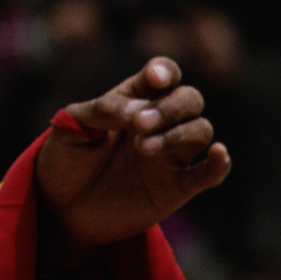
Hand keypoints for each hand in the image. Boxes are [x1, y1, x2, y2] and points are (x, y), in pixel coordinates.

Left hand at [36, 57, 229, 266]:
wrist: (61, 207)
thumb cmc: (65, 160)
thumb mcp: (71, 128)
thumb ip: (103, 110)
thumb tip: (139, 110)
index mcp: (131, 100)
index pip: (162, 75)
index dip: (164, 71)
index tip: (154, 80)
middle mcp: (158, 123)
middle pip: (189, 99)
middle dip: (170, 107)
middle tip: (139, 125)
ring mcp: (170, 154)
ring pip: (200, 131)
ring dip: (179, 135)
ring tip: (143, 148)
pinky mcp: (177, 187)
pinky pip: (209, 173)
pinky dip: (219, 163)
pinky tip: (218, 154)